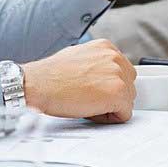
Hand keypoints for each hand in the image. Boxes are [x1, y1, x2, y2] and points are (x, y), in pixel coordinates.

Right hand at [21, 39, 135, 122]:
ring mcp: (118, 75)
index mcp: (106, 47)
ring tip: (87, 103)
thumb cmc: (49, 75)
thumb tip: (101, 76)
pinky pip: (124, 115)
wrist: (38, 84)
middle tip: (89, 99)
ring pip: (127, 101)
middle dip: (112, 96)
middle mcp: (114, 57)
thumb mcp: (77, 57)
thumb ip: (96, 64)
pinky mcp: (117, 93)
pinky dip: (109, 119)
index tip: (95, 90)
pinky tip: (90, 111)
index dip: (108, 86)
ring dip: (110, 107)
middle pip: (129, 86)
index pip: (123, 71)